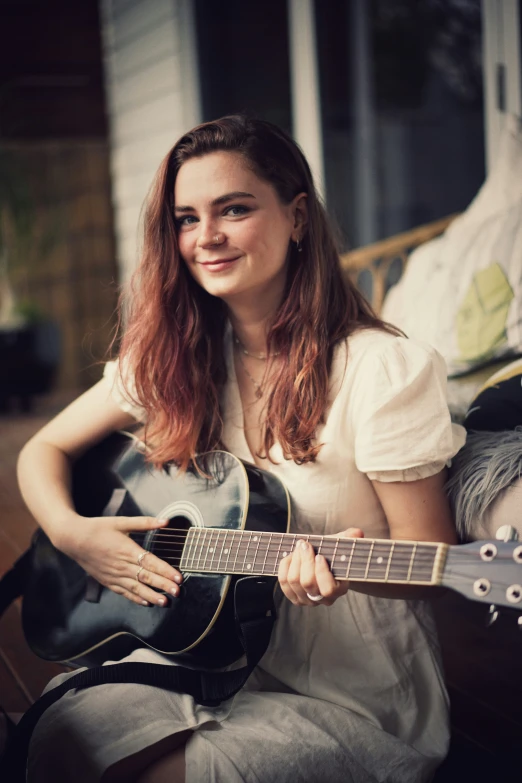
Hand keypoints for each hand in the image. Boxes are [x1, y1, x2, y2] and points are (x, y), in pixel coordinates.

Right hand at [58, 514, 181, 606]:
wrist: (73, 539)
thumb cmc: (98, 528)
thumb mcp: (121, 522)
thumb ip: (145, 522)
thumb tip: (166, 521)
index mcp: (126, 549)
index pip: (150, 563)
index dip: (166, 571)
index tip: (178, 578)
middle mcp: (121, 565)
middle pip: (145, 577)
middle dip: (163, 586)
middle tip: (177, 593)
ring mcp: (113, 575)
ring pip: (136, 588)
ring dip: (151, 596)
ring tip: (165, 602)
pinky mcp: (107, 581)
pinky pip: (123, 592)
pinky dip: (135, 598)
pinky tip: (146, 602)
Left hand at [278, 527, 364, 606]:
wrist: (321, 560)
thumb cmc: (332, 554)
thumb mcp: (341, 545)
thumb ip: (349, 539)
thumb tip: (357, 533)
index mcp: (339, 589)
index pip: (328, 589)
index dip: (321, 573)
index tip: (319, 556)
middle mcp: (324, 599)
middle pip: (308, 583)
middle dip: (305, 560)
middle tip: (305, 545)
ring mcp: (308, 600)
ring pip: (294, 581)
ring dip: (295, 560)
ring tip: (300, 547)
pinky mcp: (294, 597)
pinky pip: (283, 582)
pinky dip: (285, 566)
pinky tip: (291, 556)